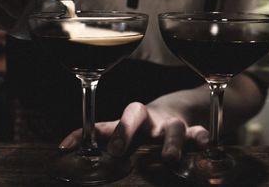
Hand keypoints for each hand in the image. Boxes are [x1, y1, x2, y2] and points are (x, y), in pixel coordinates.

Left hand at [59, 102, 208, 161]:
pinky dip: (202, 138)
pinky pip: (200, 133)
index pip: (105, 123)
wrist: (175, 110)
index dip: (86, 133)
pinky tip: (204, 144)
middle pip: (135, 114)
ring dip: (170, 142)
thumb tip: (64, 148)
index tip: (67, 147)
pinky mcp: (193, 132)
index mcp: (127, 122)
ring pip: (172, 128)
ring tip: (168, 159)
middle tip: (117, 151)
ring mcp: (172, 125)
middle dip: (125, 130)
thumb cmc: (142, 127)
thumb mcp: (121, 131)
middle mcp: (148, 121)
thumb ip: (99, 137)